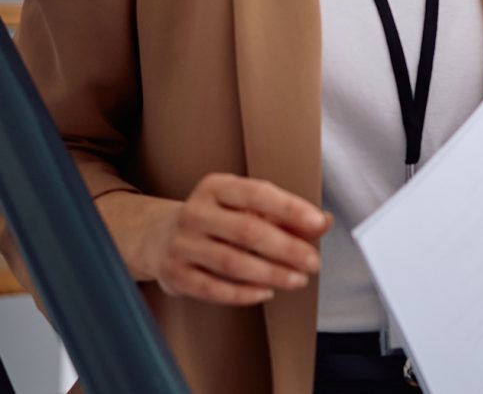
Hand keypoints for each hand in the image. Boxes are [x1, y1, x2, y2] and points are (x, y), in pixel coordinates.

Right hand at [145, 173, 330, 304]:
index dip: (290, 208)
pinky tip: (266, 293)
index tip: (318, 223)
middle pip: (247, 231)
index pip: (257, 193)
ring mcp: (182, 244)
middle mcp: (195, 213)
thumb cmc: (216, 219)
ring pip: (232, 262)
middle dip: (286, 249)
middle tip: (314, 262)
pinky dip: (243, 293)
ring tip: (298, 280)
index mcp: (215, 187)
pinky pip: (213, 288)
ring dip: (270, 273)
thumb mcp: (244, 206)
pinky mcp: (175, 275)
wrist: (157, 236)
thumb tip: (324, 222)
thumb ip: (285, 214)